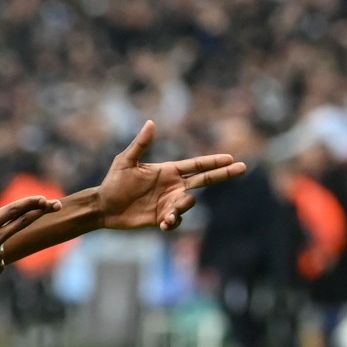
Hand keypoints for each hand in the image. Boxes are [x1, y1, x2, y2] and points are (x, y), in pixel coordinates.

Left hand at [97, 120, 247, 231]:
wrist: (104, 206)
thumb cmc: (114, 181)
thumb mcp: (126, 161)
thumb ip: (140, 145)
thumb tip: (150, 123)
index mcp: (168, 171)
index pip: (196, 165)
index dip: (213, 161)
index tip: (231, 158)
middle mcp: (172, 186)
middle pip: (204, 180)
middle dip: (223, 175)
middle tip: (242, 169)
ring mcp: (168, 203)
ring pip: (188, 204)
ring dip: (183, 207)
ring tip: (169, 213)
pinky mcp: (161, 219)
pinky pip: (175, 222)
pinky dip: (173, 222)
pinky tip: (165, 223)